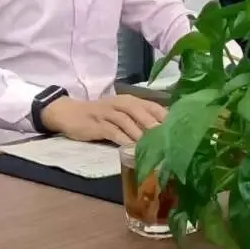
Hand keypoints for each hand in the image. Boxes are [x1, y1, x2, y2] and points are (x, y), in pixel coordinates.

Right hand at [40, 94, 165, 145]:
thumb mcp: (121, 113)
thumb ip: (140, 120)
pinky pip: (112, 131)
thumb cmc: (101, 116)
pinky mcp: (97, 125)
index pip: (152, 106)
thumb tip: (163, 133)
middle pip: (140, 112)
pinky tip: (130, 148)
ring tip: (152, 145)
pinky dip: (122, 139)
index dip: (165, 116)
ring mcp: (108, 114)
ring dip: (140, 133)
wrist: (70, 113)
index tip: (179, 128)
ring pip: (127, 121)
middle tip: (168, 138)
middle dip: (154, 124)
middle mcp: (120, 104)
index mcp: (130, 100)